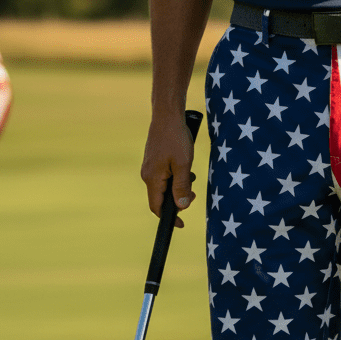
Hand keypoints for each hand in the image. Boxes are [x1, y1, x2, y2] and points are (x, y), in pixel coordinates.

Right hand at [140, 112, 196, 227]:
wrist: (167, 115)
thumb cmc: (176, 138)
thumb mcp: (183, 165)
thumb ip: (182, 187)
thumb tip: (182, 206)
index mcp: (152, 179)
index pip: (157, 207)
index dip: (168, 218)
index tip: (181, 224)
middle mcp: (147, 175)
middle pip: (161, 198)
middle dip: (178, 200)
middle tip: (193, 194)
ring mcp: (149, 168)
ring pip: (164, 187)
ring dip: (179, 188)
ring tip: (190, 177)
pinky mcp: (153, 161)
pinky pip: (164, 177)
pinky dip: (175, 178)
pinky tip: (184, 168)